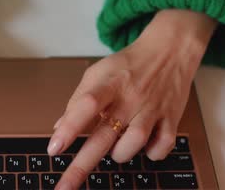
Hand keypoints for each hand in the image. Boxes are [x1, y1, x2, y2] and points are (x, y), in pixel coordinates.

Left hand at [51, 10, 216, 189]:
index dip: (68, 128)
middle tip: (64, 188)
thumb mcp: (98, 73)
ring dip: (119, 154)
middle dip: (82, 166)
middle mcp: (129, 98)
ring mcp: (151, 109)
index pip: (85, 105)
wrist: (169, 49)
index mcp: (108, 84)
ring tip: (115, 147)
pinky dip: (152, 153)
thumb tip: (58, 128)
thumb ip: (77, 100)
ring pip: (133, 144)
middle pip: (104, 135)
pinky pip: (162, 146)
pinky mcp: (171, 118)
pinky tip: (144, 147)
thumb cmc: (128, 65)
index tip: (53, 149)